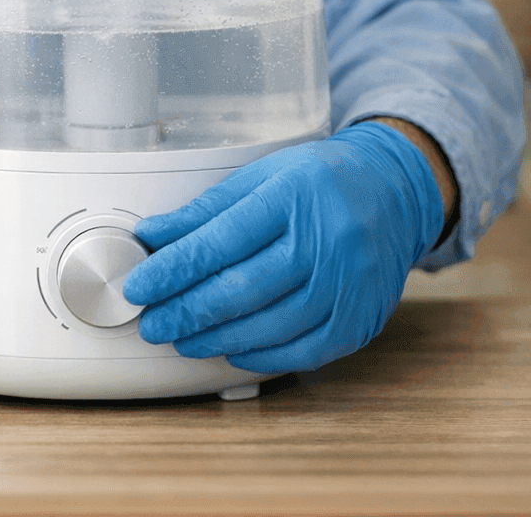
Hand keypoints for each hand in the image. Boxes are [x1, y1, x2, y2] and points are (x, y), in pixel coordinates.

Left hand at [121, 122, 442, 373]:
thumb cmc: (317, 181)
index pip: (220, 241)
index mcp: (293, 197)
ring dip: (217, 339)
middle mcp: (327, 241)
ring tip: (181, 339)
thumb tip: (151, 237)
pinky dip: (263, 355)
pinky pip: (307, 349)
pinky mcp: (363, 317)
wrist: (394, 191)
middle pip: (244, 288)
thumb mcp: (260, 176)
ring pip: (272, 325)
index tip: (138, 287)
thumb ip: (205, 211)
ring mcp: (351, 284)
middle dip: (186, 312)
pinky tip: (231, 350)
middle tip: (151, 324)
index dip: (173, 270)